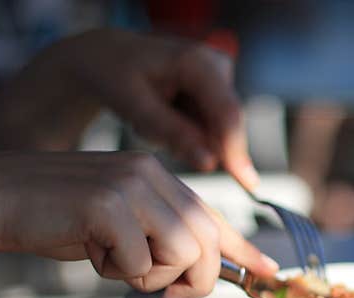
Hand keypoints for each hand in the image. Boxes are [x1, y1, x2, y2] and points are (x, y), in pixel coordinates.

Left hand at [0, 29, 258, 189]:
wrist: (105, 57)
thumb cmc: (114, 74)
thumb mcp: (134, 105)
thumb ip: (174, 133)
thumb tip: (211, 163)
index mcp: (198, 61)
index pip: (227, 114)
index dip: (237, 151)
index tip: (247, 184)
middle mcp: (217, 67)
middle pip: (226, 126)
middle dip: (196, 144)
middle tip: (151, 132)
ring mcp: (219, 81)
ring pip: (217, 133)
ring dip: (186, 141)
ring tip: (150, 123)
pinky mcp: (216, 95)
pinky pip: (210, 131)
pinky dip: (186, 136)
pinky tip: (161, 121)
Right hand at [0, 151, 276, 297]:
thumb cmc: (51, 216)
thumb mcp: (116, 226)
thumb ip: (156, 238)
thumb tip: (195, 271)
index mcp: (156, 177)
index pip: (213, 215)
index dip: (244, 248)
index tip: (270, 271)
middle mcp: (151, 174)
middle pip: (206, 241)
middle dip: (194, 278)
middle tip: (163, 290)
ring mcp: (130, 185)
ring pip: (181, 253)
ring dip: (149, 274)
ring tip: (110, 256)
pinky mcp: (108, 203)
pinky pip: (139, 263)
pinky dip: (115, 271)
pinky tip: (89, 248)